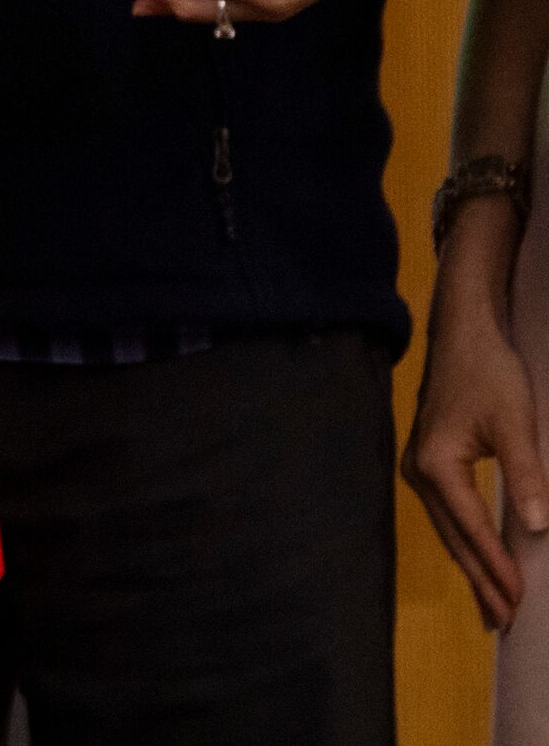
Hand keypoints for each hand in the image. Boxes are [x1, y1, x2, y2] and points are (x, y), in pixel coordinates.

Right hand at [404, 238, 548, 629]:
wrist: (465, 333)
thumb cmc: (490, 373)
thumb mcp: (516, 423)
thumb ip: (527, 475)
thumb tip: (537, 529)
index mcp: (437, 465)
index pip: (472, 528)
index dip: (497, 567)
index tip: (519, 602)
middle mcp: (420, 471)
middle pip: (454, 538)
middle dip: (481, 580)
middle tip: (505, 623)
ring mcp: (420, 468)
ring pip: (449, 530)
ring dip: (473, 566)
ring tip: (494, 604)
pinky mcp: (430, 462)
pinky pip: (449, 516)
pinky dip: (466, 543)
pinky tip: (479, 558)